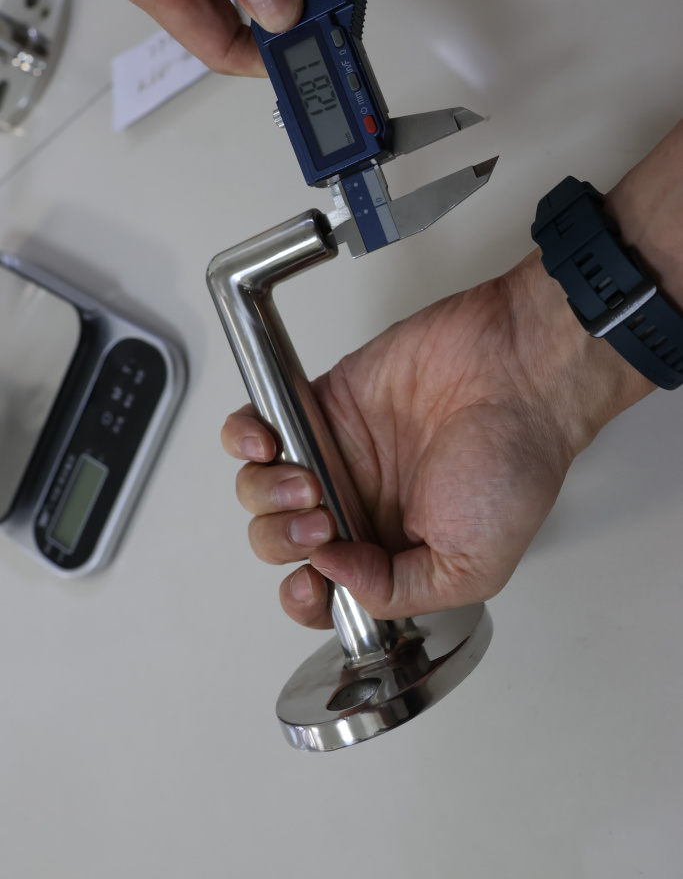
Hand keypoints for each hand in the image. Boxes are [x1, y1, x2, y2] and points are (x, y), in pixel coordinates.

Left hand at [222, 250, 651, 627]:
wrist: (517, 374)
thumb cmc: (513, 461)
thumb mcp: (472, 566)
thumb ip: (397, 593)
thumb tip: (333, 580)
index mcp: (390, 553)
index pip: (320, 592)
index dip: (303, 597)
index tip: (314, 581)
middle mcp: (358, 507)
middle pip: (279, 543)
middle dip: (285, 543)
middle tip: (324, 523)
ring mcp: (334, 456)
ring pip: (259, 492)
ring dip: (267, 496)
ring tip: (311, 483)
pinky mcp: (318, 406)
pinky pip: (251, 429)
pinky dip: (241, 439)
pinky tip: (267, 443)